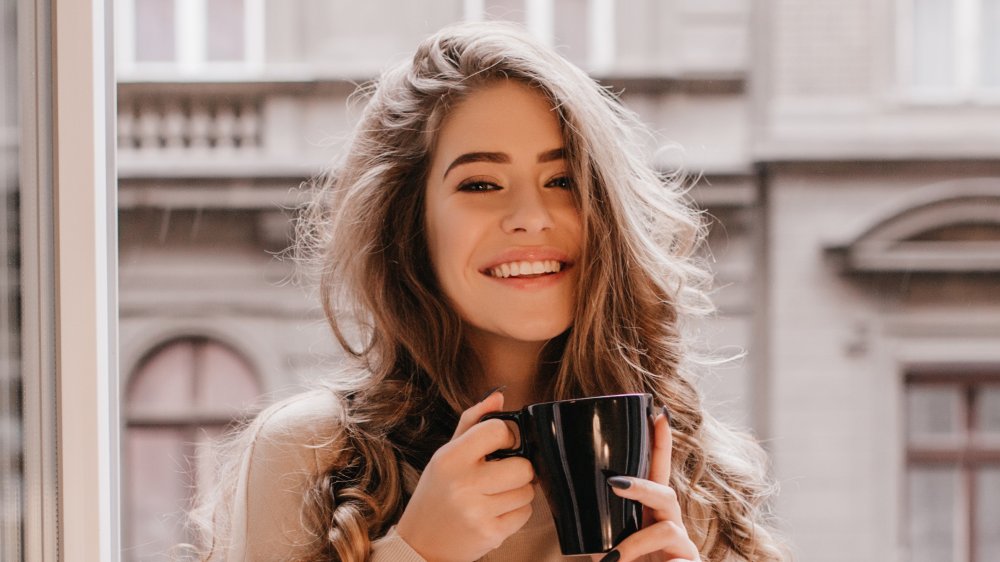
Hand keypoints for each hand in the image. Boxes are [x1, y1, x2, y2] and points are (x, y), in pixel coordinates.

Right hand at [396, 391, 534, 561]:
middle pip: (523, 466)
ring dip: (518, 491)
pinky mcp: (490, 534)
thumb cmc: (437, 492)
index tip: (501, 445)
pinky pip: (525, 514)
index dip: (507, 436)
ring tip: (496, 494)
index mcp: (450, 458)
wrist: (421, 542)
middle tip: (503, 473)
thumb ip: (472, 422)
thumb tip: (499, 397)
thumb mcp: (446, 454)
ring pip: (527, 491)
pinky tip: (496, 511)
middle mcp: (463, 484)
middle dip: (519, 469)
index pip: (498, 430)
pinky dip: (516, 512)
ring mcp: (477, 512)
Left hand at [592, 407, 701, 561]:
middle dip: (641, 486)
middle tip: (612, 483)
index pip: (658, 472)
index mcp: (652, 512)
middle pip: (665, 493)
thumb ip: (596, 518)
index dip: (660, 443)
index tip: (659, 413)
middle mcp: (671, 524)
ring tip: (613, 559)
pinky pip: (676, 561)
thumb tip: (558, 488)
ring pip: (667, 530)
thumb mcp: (609, 540)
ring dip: (636, 542)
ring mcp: (683, 546)